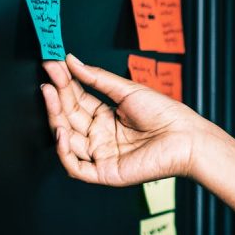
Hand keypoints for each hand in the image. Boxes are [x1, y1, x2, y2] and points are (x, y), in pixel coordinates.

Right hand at [41, 54, 198, 185]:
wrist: (186, 137)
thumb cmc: (165, 114)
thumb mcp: (128, 91)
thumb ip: (97, 79)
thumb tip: (72, 61)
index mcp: (107, 118)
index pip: (77, 101)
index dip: (64, 84)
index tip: (52, 64)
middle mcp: (101, 137)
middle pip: (69, 118)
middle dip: (56, 98)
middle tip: (47, 78)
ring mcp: (102, 155)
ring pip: (67, 141)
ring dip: (55, 119)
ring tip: (51, 95)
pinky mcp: (105, 173)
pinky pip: (76, 167)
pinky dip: (63, 151)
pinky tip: (61, 130)